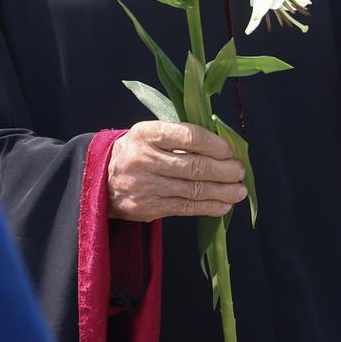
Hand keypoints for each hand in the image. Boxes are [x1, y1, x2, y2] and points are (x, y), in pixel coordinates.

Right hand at [107, 120, 246, 221]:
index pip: (188, 137)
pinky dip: (208, 207)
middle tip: (239, 171)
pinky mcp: (147, 207)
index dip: (214, 145)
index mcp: (147, 133)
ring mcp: (145, 185)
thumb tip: (223, 148)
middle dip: (223, 170)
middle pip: (193, 166)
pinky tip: (224, 205)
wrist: (100, 178)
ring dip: (222, 191)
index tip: (229, 151)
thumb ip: (181, 137)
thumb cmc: (138, 151)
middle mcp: (143, 159)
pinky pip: (185, 207)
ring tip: (239, 191)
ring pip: (192, 189)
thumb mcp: (151, 134)